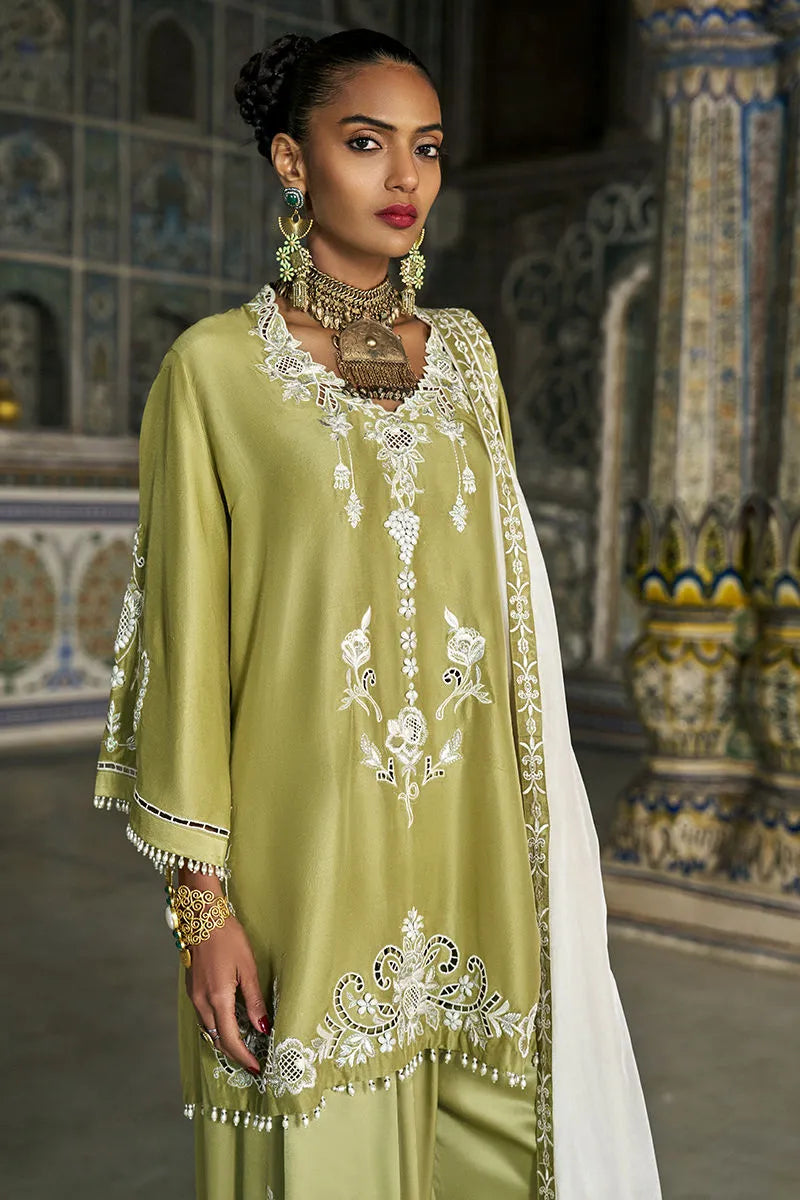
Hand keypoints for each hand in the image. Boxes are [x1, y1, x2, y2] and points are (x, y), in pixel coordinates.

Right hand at [180, 875, 269, 1074]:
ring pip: (207, 1029)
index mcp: (217, 998)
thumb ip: (254, 1000)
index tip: (256, 1068)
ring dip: (223, 1040)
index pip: (230, 1038)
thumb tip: (262, 1028)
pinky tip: (228, 1023)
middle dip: (234, 1052)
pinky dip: (215, 1025)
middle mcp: (201, 1001)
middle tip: (252, 1060)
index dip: (243, 1056)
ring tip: (243, 1045)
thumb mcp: (247, 968)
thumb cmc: (228, 937)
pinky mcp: (191, 988)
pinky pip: (202, 1016)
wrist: (202, 916)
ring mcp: (193, 995)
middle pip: (216, 1038)